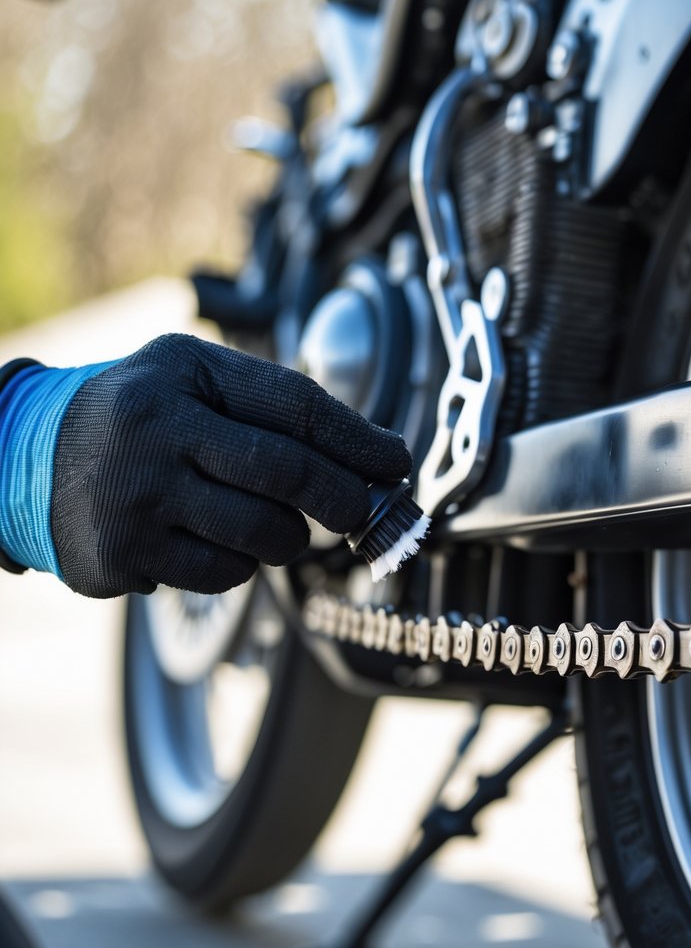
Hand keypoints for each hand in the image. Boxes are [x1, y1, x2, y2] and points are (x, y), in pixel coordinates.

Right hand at [50, 334, 411, 597]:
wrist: (26, 457)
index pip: (294, 406)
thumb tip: (370, 454)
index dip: (358, 440)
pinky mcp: (122, 555)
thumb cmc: (136, 416)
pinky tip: (213, 540)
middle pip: (287, 475)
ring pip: (262, 536)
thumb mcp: (189, 379)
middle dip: (342, 499)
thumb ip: (270, 407)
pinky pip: (222, 574)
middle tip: (360, 510)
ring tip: (273, 524)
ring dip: (287, 538)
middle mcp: (156, 430)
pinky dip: (239, 564)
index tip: (396, 463)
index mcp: (182, 373)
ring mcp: (135, 497)